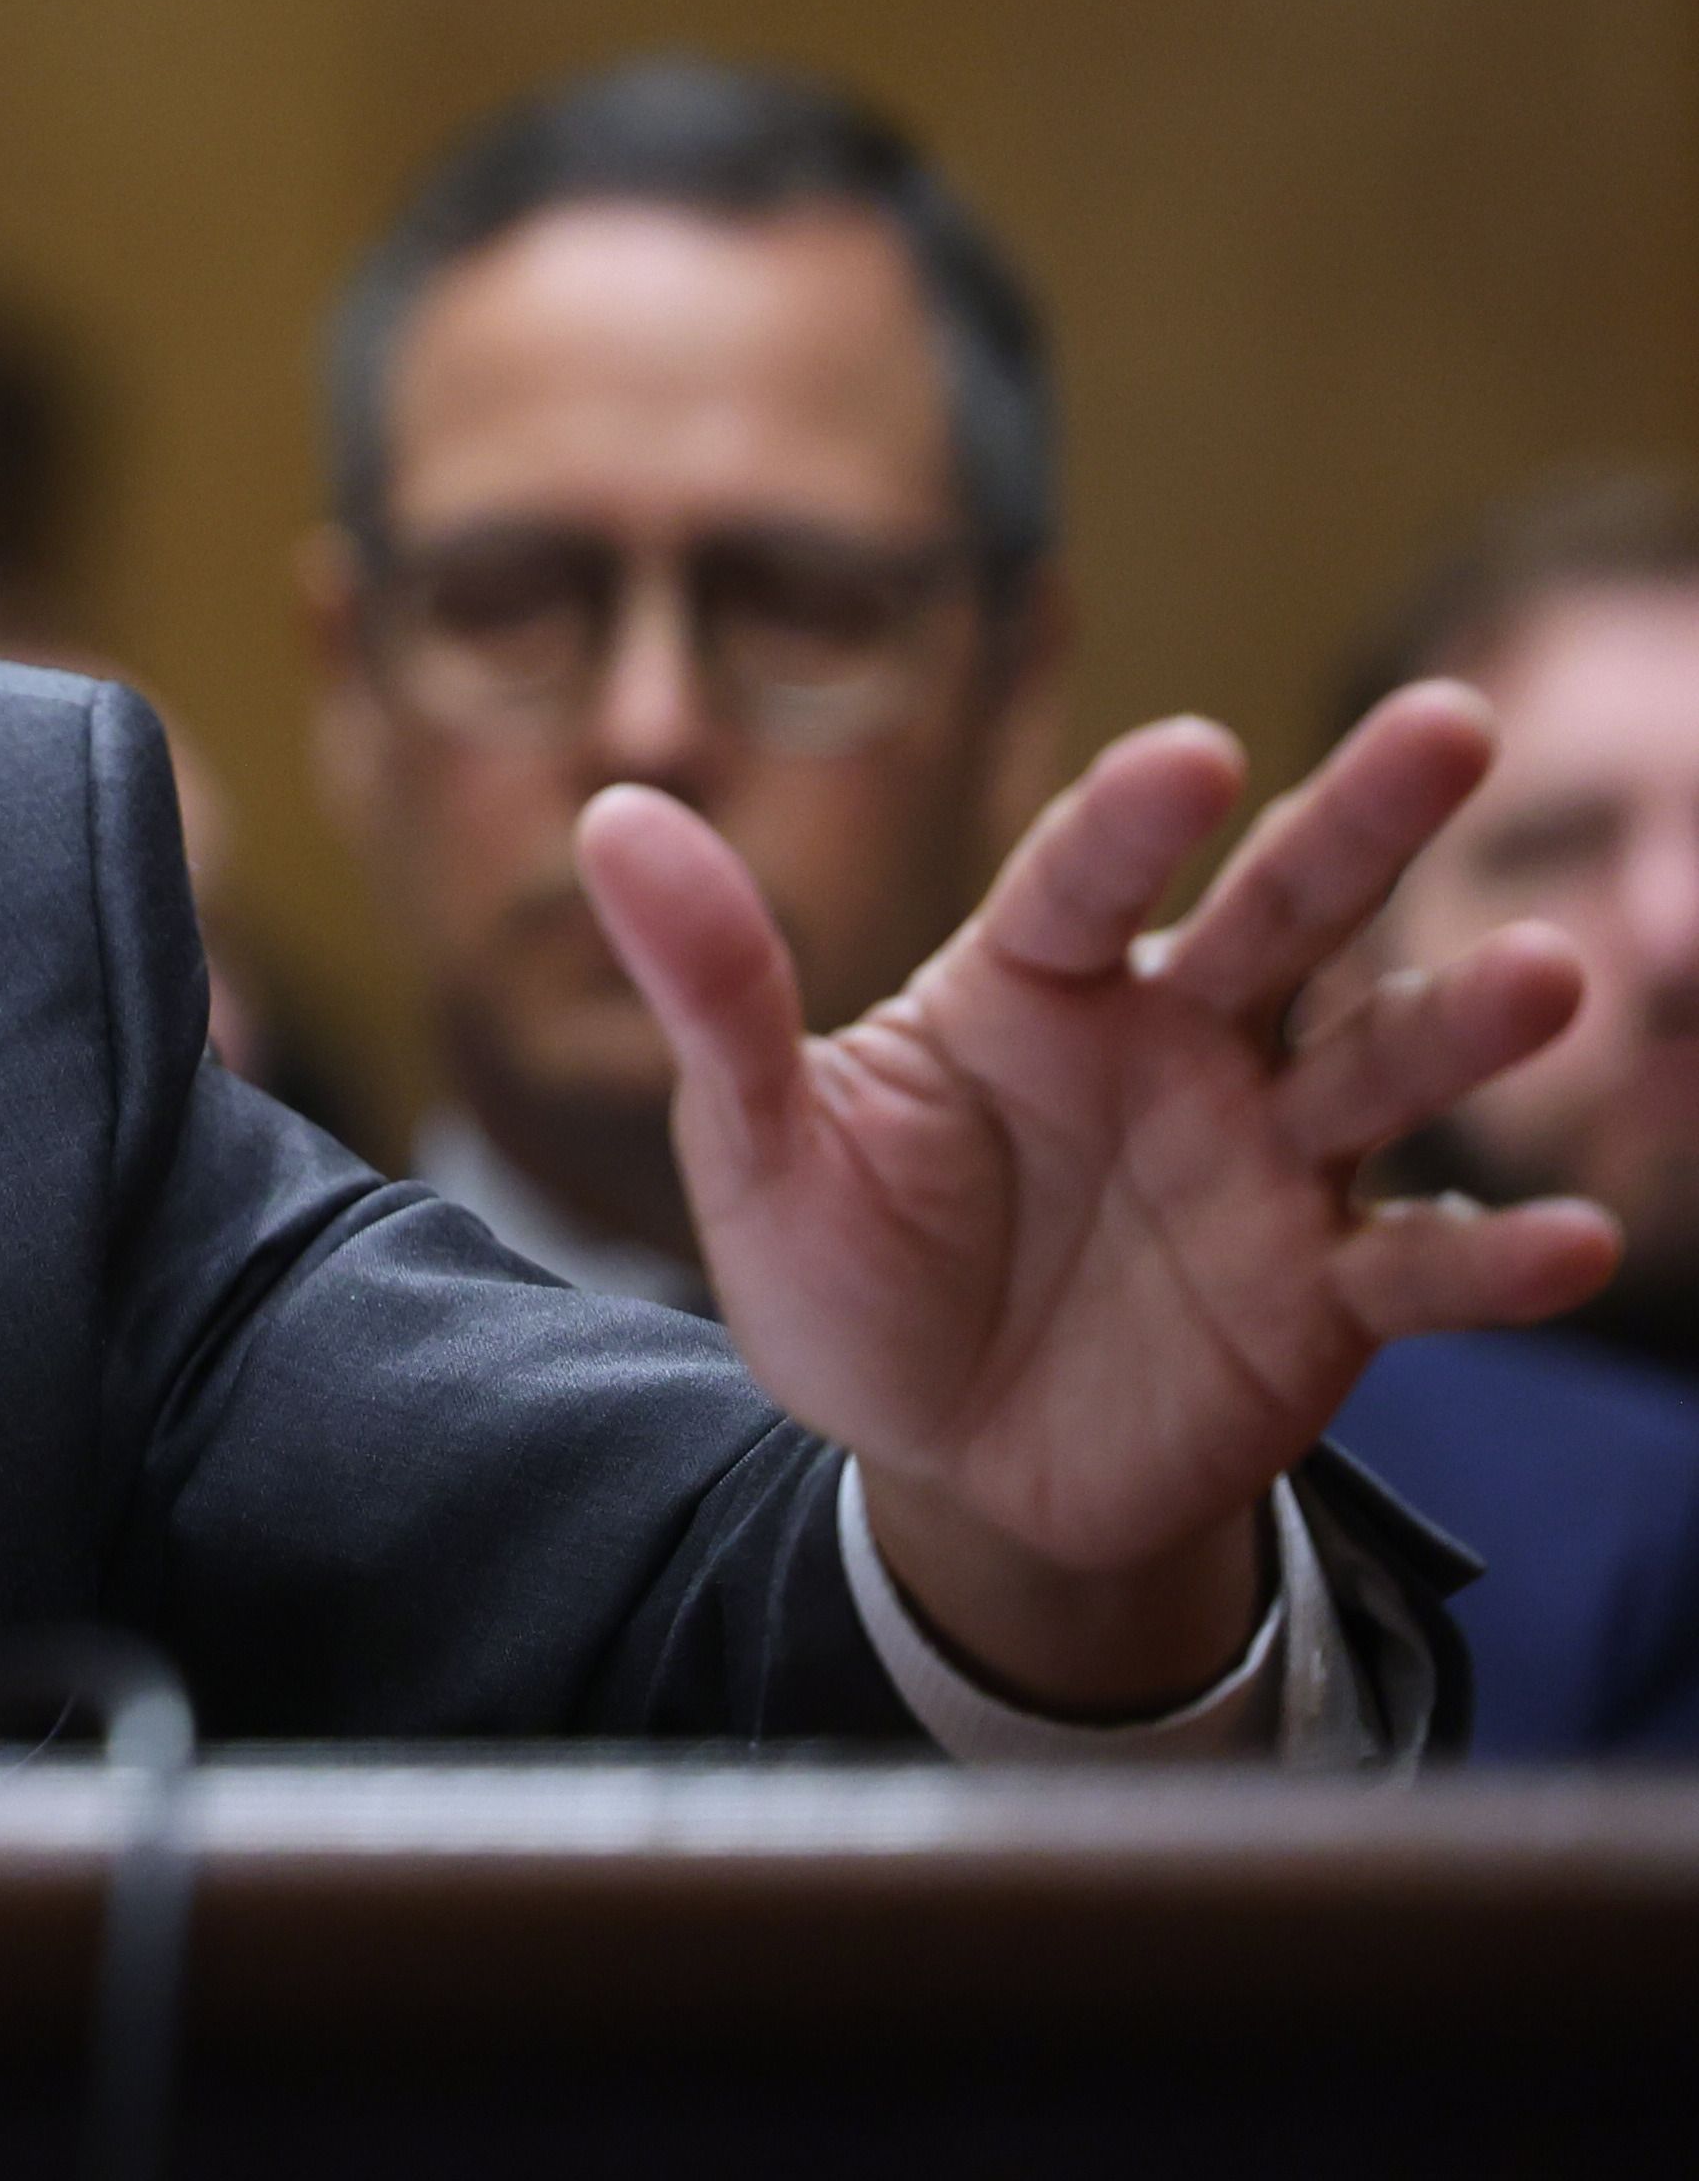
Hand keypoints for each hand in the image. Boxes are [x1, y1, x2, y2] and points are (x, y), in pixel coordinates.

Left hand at [581, 686, 1621, 1711]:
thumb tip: (614, 812)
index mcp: (1030, 988)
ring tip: (1548, 975)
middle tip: (1454, 718)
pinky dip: (1496, 1258)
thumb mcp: (757, 1145)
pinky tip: (1567, 1242)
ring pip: (1378, 1070)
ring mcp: (1266, 1165)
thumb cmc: (848, 1277)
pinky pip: (1421, 1271)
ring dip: (1461, 1026)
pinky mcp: (1326, 1299)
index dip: (1134, 820)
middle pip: (1277, 916)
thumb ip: (714, 988)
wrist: (941, 1461)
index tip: (1192, 753)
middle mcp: (1174, 1045)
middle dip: (1361, 821)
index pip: (1082, 880)